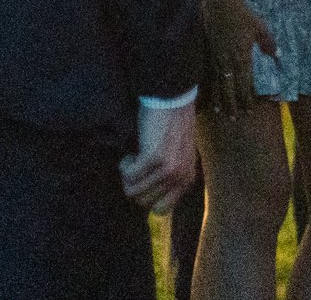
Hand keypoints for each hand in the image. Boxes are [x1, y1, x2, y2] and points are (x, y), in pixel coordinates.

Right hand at [119, 99, 196, 213]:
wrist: (172, 100)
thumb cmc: (172, 126)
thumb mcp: (178, 156)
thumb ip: (170, 177)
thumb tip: (149, 199)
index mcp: (186, 179)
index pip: (161, 209)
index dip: (146, 198)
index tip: (142, 182)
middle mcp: (179, 177)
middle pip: (144, 202)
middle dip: (134, 186)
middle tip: (136, 167)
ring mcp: (167, 169)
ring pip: (133, 191)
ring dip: (128, 176)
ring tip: (134, 158)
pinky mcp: (152, 158)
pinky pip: (128, 175)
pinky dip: (124, 165)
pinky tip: (131, 153)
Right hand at [202, 0, 276, 117]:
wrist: (220, 3)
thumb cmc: (242, 14)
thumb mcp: (259, 28)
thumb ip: (269, 44)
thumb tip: (278, 56)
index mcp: (241, 57)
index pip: (245, 84)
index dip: (247, 98)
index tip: (250, 111)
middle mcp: (227, 61)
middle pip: (230, 88)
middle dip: (233, 104)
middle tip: (236, 119)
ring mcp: (216, 58)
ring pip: (217, 84)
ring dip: (219, 99)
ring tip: (220, 113)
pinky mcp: (207, 53)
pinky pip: (207, 75)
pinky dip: (207, 87)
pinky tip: (205, 95)